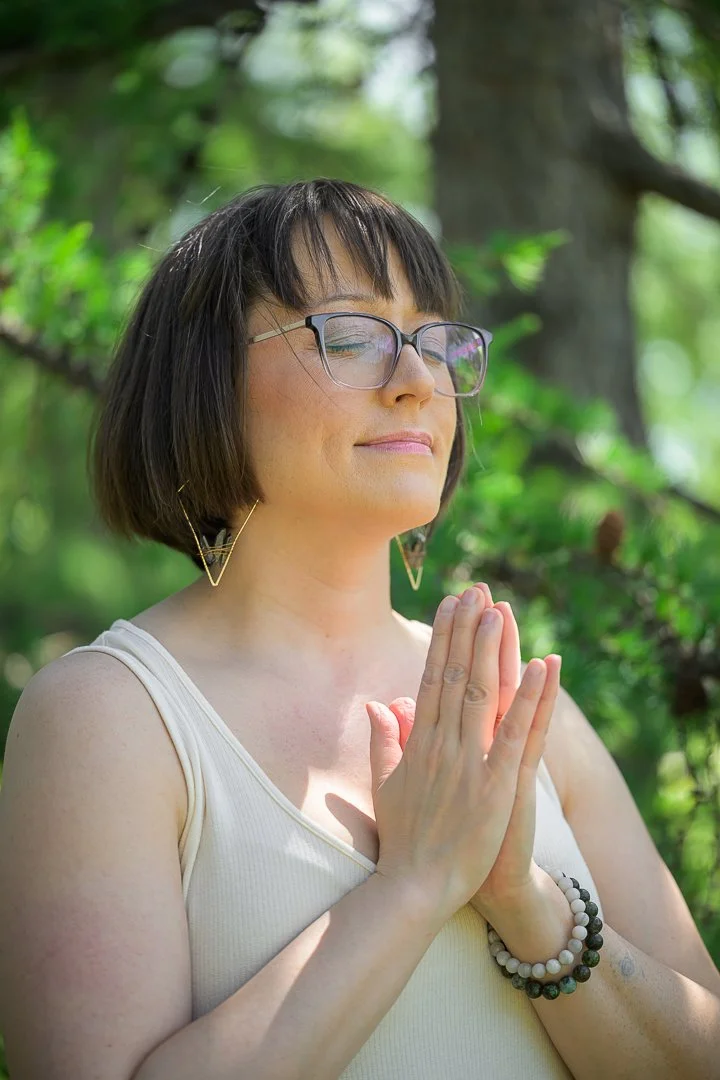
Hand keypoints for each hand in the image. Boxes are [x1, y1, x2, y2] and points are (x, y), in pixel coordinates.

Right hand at [365, 586, 554, 920]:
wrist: (416, 887)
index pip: (431, 677)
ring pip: (480, 694)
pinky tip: (540, 668)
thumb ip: (382, 740)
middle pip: (453, 674)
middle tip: (475, 589)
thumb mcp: (384, 783)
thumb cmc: (404, 839)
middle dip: (465, 630)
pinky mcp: (496, 785)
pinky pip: (516, 735)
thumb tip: (377, 703)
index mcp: (419, 742)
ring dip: (490, 650)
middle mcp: (441, 743)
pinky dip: (529, 700)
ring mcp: (468, 763)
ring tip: (498, 610)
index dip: (442, 638)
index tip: (451, 604)